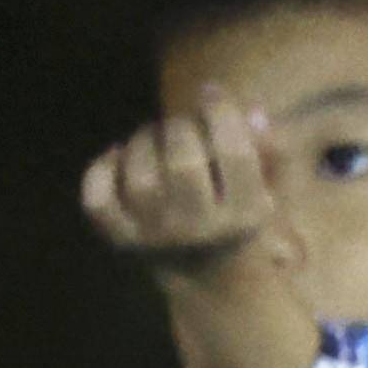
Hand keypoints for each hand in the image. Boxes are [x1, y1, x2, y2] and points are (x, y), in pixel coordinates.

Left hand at [82, 82, 298, 271]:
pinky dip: (102, 169)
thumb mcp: (266, 185)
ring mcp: (156, 236)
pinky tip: (119, 158)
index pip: (235, 154)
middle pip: (183, 162)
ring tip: (155, 139)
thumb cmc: (237, 213)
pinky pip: (97, 198)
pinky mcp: (121, 239)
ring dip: (143, 141)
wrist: (209, 275)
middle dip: (180, 127)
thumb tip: (254, 113)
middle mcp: (200, 229)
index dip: (222, 113)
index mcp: (245, 214)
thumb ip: (269, 148)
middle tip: (182, 126)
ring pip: (140, 175)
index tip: (212, 92)